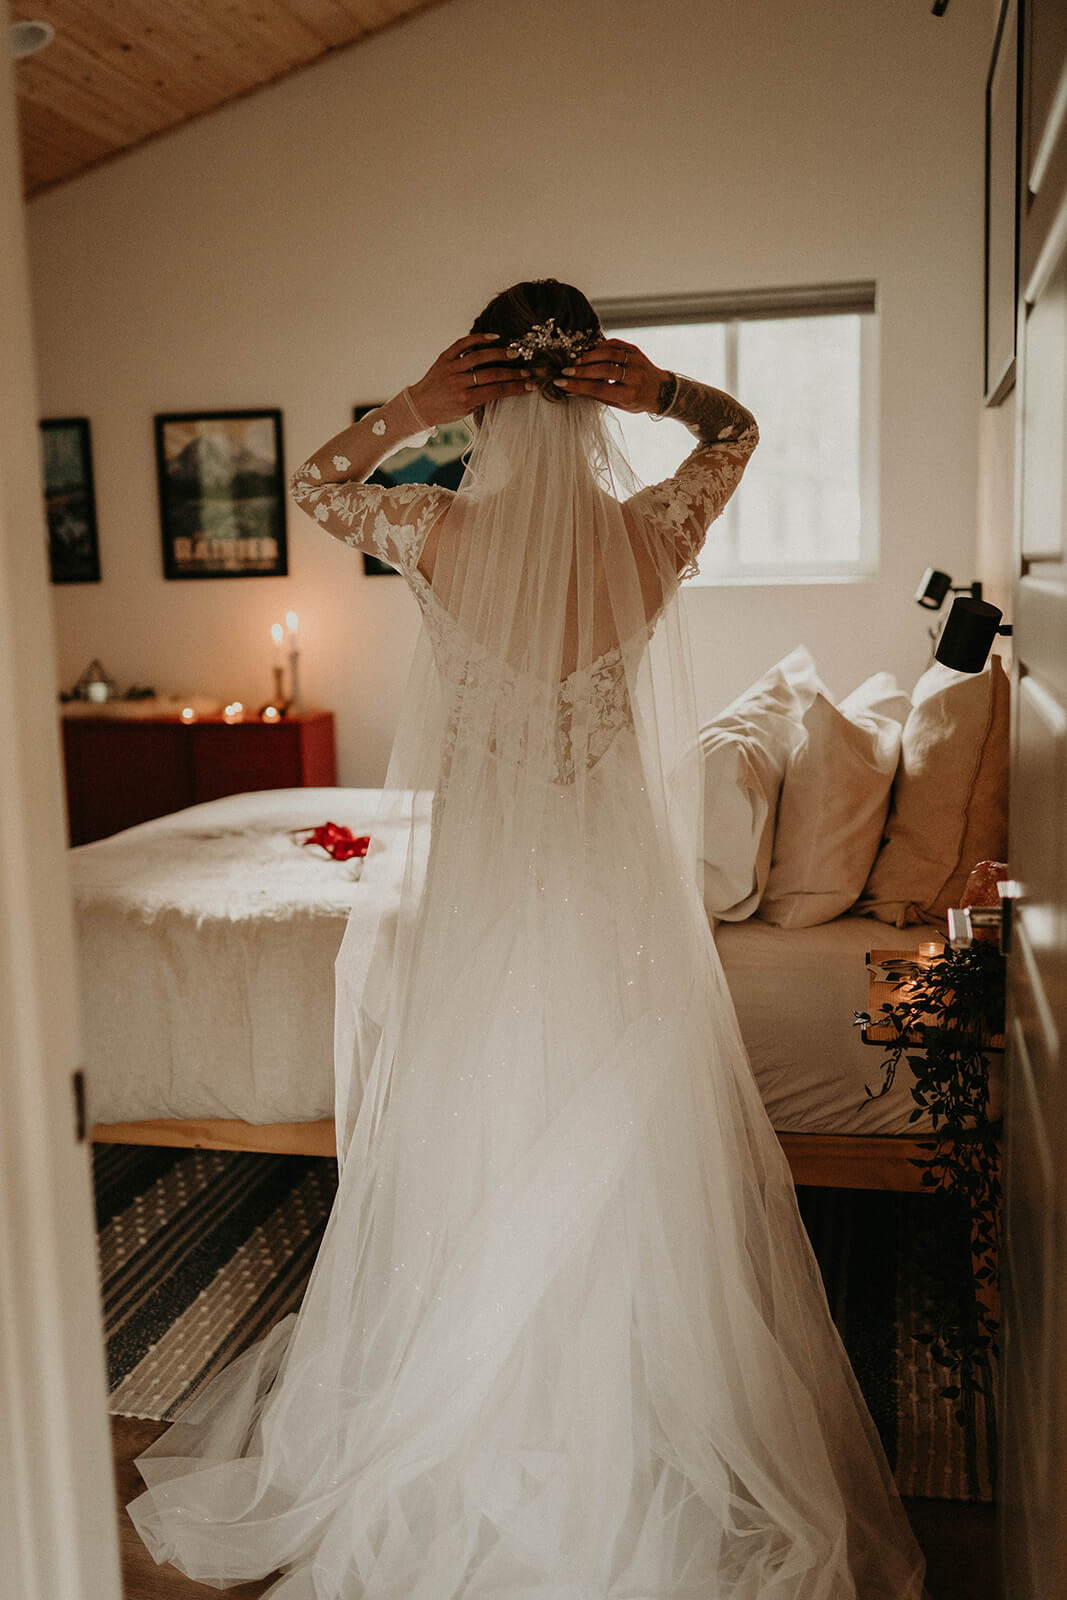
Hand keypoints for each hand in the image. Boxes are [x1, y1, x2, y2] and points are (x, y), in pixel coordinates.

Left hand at [409, 334, 530, 424]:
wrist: (420, 406)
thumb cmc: (446, 411)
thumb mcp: (467, 411)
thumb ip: (484, 399)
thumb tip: (507, 386)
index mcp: (465, 400)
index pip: (497, 391)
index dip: (516, 388)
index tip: (531, 385)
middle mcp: (457, 383)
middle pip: (492, 374)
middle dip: (513, 372)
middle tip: (528, 370)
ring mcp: (450, 368)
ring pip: (479, 356)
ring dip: (500, 354)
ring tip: (515, 353)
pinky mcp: (444, 357)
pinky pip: (463, 343)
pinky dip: (479, 338)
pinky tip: (495, 337)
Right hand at [554, 339, 668, 413]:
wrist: (661, 390)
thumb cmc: (637, 400)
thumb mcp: (619, 405)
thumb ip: (597, 395)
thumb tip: (572, 388)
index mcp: (628, 394)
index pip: (598, 389)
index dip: (577, 386)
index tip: (561, 383)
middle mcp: (634, 377)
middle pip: (603, 370)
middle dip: (581, 370)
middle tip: (565, 370)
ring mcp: (635, 361)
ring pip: (608, 354)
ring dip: (588, 356)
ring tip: (574, 360)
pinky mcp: (635, 350)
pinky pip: (614, 345)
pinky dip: (599, 347)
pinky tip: (588, 351)